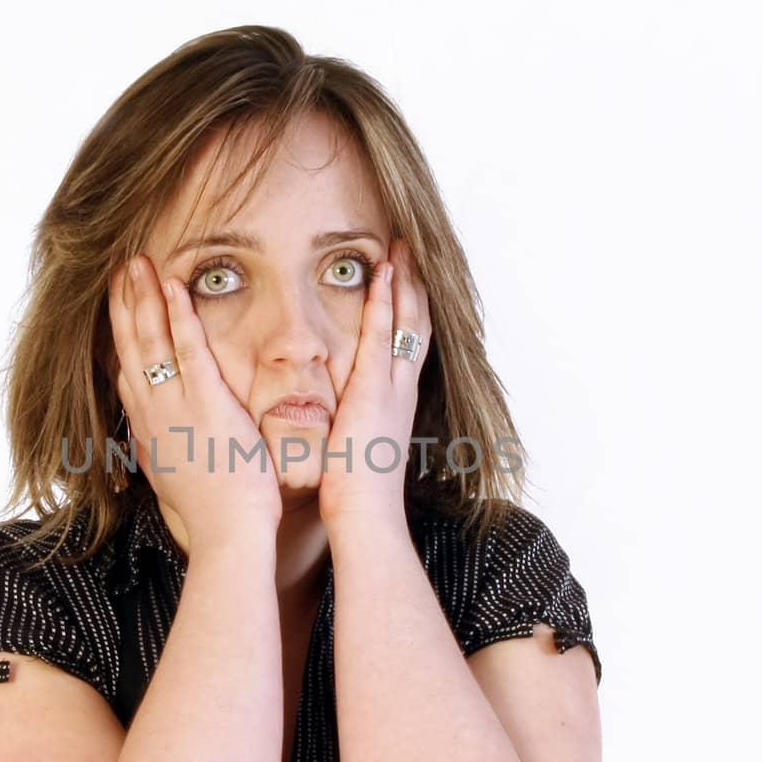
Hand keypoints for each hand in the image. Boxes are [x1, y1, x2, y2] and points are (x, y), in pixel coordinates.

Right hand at [108, 254, 281, 549]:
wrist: (226, 537)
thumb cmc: (212, 514)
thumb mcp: (174, 477)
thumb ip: (162, 450)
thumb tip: (150, 440)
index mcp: (147, 430)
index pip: (125, 371)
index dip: (118, 333)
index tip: (116, 304)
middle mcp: (151, 414)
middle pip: (129, 347)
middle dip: (123, 303)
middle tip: (119, 267)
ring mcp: (175, 408)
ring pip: (150, 341)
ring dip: (143, 297)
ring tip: (137, 262)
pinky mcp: (206, 405)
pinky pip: (188, 350)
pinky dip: (179, 315)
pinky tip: (174, 285)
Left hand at [319, 238, 431, 530]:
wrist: (365, 516)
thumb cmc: (356, 493)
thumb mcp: (358, 448)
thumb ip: (354, 425)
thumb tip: (344, 419)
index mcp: (397, 402)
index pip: (407, 343)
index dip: (409, 308)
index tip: (404, 279)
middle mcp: (402, 388)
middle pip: (417, 323)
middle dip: (415, 284)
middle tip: (411, 249)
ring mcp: (392, 386)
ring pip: (407, 320)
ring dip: (404, 280)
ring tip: (401, 245)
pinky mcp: (374, 389)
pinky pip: (381, 334)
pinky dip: (384, 300)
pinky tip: (381, 271)